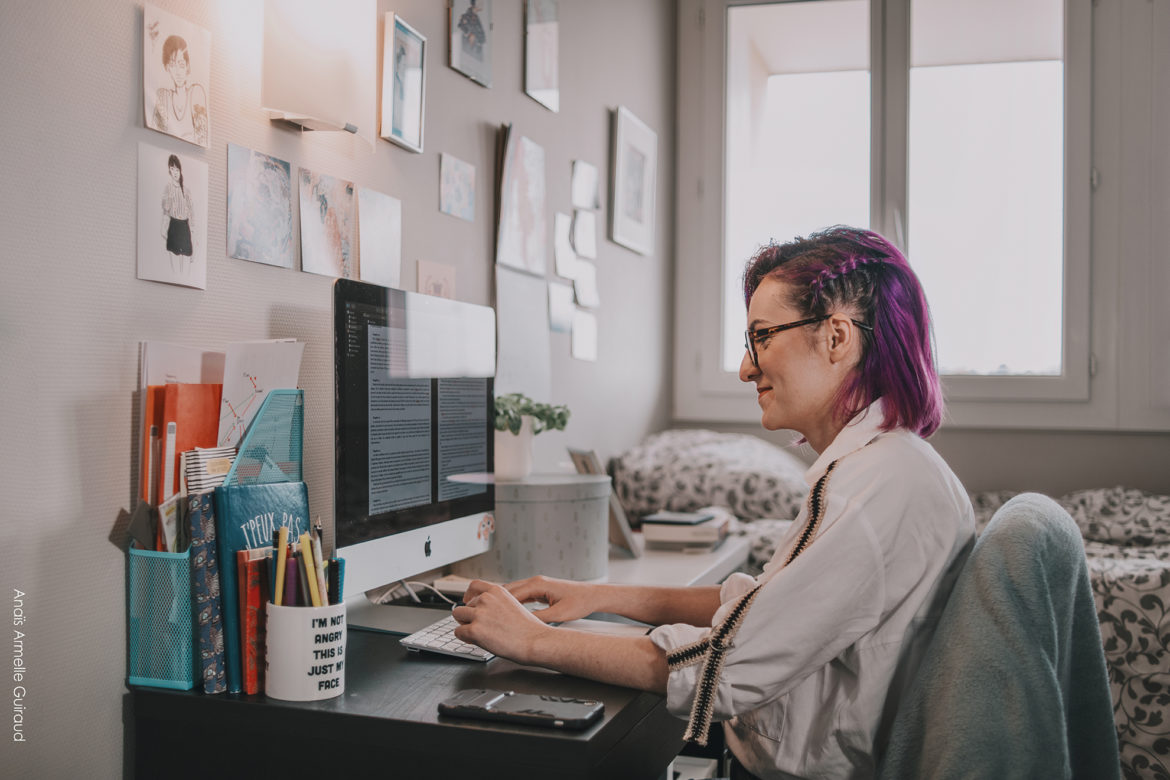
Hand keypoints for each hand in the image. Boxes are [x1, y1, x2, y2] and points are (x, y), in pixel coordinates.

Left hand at [451, 581, 550, 662]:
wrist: (534, 641)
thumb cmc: (528, 628)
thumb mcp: (513, 604)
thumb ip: (496, 603)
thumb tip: (481, 609)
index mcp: (497, 591)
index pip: (473, 586)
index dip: (468, 596)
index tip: (466, 602)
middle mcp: (486, 599)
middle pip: (464, 605)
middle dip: (468, 616)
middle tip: (479, 627)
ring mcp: (479, 614)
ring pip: (458, 616)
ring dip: (464, 625)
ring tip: (478, 634)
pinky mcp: (474, 630)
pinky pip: (458, 632)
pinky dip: (465, 638)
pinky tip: (477, 641)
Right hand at [468, 575, 598, 623]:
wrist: (593, 595)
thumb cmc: (580, 602)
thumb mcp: (560, 613)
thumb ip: (541, 617)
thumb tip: (524, 623)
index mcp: (538, 585)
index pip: (510, 592)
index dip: (494, 601)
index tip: (481, 607)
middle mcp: (535, 582)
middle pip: (507, 589)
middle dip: (490, 598)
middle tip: (473, 606)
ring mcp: (537, 584)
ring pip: (512, 591)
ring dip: (498, 599)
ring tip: (482, 608)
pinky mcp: (540, 590)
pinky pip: (520, 595)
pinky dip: (509, 601)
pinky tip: (502, 610)